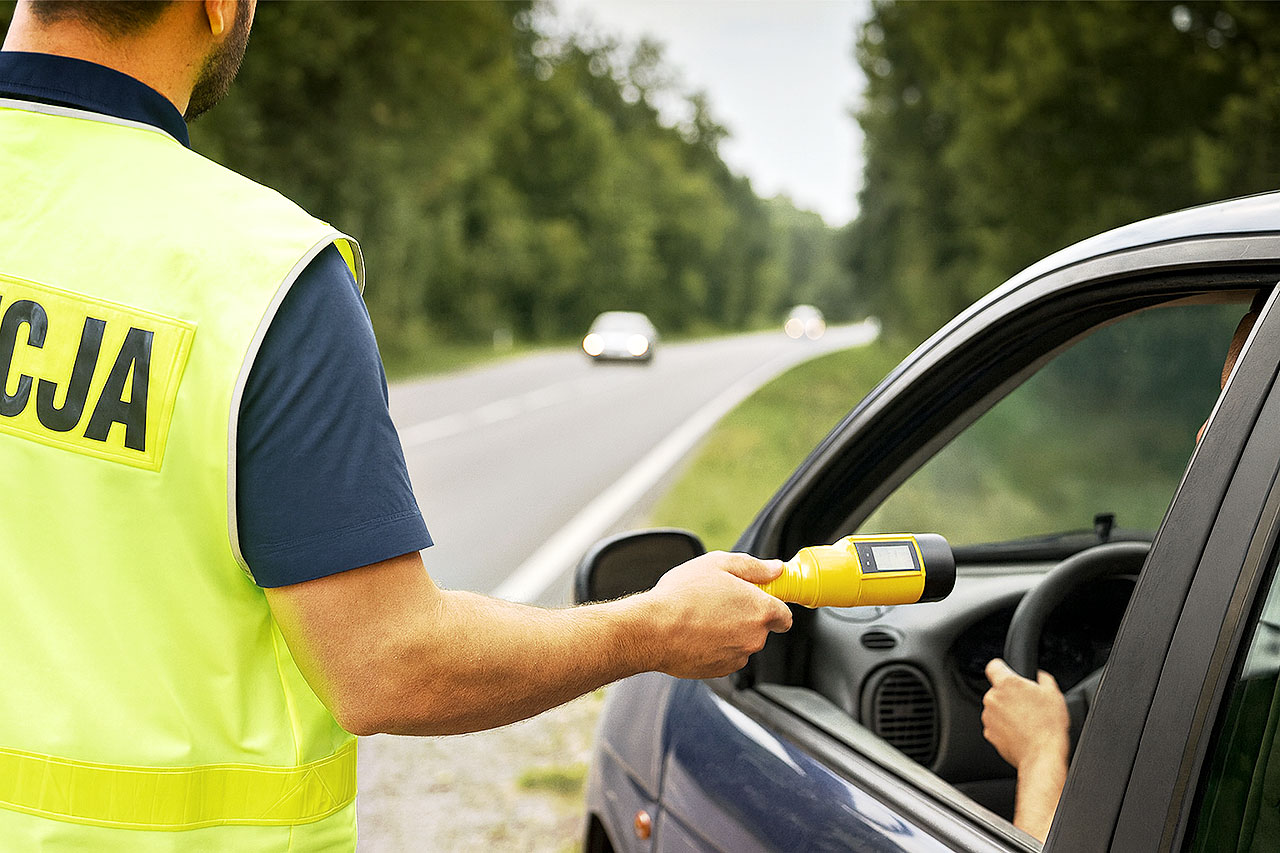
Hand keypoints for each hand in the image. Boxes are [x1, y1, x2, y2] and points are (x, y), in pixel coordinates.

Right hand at [644, 551, 793, 678]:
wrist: (652, 630)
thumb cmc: (682, 595)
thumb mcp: (718, 564)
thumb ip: (754, 567)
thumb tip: (776, 569)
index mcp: (760, 610)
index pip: (784, 615)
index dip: (772, 604)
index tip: (758, 598)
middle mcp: (754, 638)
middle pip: (761, 628)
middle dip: (746, 616)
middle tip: (720, 601)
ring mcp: (737, 657)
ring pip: (742, 643)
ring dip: (730, 632)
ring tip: (702, 617)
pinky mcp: (720, 671)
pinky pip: (725, 656)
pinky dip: (715, 647)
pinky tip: (695, 633)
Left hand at [982, 658, 1068, 770]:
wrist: (1042, 755)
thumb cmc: (1049, 727)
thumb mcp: (1054, 693)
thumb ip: (1042, 678)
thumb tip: (1039, 676)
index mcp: (1007, 684)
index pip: (994, 665)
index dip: (1002, 668)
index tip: (1008, 673)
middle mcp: (993, 698)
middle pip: (997, 690)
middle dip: (1009, 695)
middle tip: (1027, 705)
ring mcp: (989, 717)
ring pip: (996, 708)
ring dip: (1006, 712)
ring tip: (1026, 721)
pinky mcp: (989, 733)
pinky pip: (996, 725)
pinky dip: (1004, 727)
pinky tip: (1020, 732)